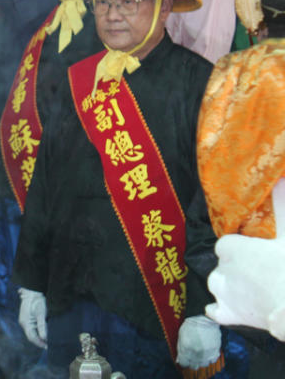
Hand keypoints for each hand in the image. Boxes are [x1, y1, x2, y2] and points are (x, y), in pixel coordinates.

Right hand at [18, 287, 47, 347]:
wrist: (32, 291)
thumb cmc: (37, 302)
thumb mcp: (41, 314)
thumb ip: (42, 327)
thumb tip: (44, 338)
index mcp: (25, 323)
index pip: (32, 338)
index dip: (39, 343)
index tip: (47, 347)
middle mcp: (23, 323)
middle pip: (31, 336)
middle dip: (39, 341)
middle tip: (48, 345)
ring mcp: (24, 320)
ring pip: (31, 332)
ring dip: (38, 336)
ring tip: (47, 339)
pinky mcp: (26, 317)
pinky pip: (31, 327)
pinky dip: (37, 331)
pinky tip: (43, 332)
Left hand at [176, 315, 221, 368]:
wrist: (204, 318)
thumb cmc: (190, 325)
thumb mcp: (181, 335)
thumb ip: (180, 349)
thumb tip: (179, 359)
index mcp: (186, 349)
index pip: (184, 364)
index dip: (183, 362)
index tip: (184, 359)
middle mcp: (197, 354)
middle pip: (194, 367)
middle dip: (191, 363)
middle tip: (191, 357)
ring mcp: (207, 353)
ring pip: (204, 364)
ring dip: (201, 361)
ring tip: (199, 354)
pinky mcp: (216, 351)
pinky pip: (213, 360)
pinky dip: (210, 358)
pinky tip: (207, 352)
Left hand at [206, 178, 284, 340]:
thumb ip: (282, 203)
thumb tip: (281, 178)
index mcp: (229, 247)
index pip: (227, 245)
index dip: (243, 249)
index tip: (258, 252)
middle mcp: (218, 268)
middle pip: (225, 265)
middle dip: (240, 268)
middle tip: (263, 273)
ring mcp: (220, 293)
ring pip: (219, 286)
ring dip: (232, 287)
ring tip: (256, 290)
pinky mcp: (226, 315)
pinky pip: (215, 311)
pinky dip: (223, 309)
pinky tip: (236, 308)